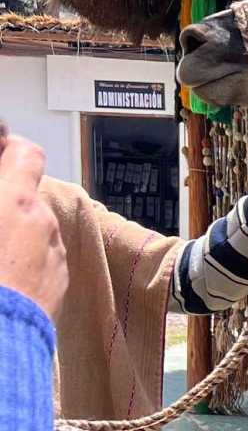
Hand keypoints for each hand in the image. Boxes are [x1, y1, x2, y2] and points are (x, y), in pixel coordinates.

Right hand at [0, 134, 67, 318]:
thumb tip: (2, 193)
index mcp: (16, 198)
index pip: (26, 154)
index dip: (12, 149)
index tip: (1, 151)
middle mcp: (43, 220)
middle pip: (26, 198)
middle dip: (5, 204)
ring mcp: (54, 252)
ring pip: (33, 231)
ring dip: (14, 235)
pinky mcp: (59, 281)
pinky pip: (40, 260)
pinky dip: (24, 262)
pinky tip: (2, 279)